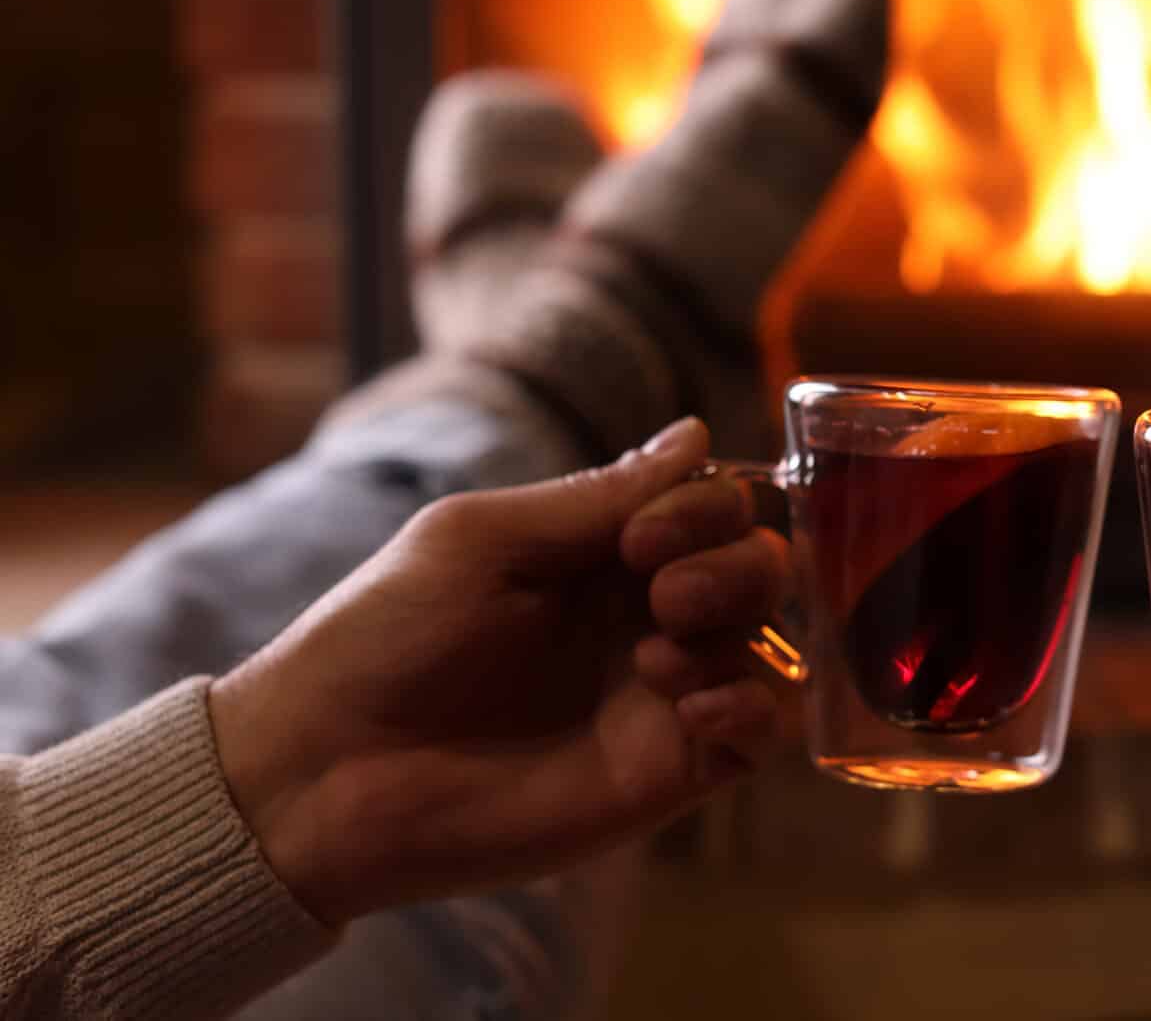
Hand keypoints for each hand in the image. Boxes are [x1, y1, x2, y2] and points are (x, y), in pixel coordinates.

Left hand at [209, 418, 789, 924]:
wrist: (323, 773)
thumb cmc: (380, 638)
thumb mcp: (483, 541)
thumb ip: (596, 498)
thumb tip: (698, 434)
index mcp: (597, 555)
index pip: (708, 506)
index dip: (702, 506)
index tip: (641, 538)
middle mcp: (640, 619)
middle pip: (755, 566)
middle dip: (731, 562)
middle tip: (659, 591)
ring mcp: (657, 698)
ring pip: (769, 641)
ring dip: (734, 629)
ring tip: (655, 655)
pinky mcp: (664, 773)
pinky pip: (758, 732)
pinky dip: (751, 705)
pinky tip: (689, 702)